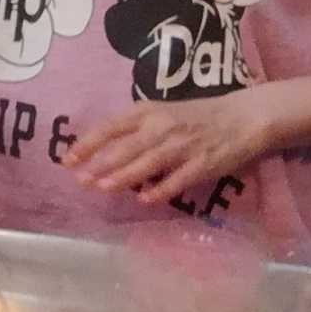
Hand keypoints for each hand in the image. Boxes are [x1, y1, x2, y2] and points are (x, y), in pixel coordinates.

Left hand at [67, 91, 275, 203]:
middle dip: (100, 163)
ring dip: (124, 175)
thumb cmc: (196, 116)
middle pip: (126, 146)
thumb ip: (135, 130)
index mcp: (148, 112)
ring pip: (148, 162)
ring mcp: (183, 145)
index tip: (68, 159)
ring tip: (103, 188)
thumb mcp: (161, 113)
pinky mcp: (203, 163)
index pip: (110, 127)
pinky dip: (162, 189)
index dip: (88, 143)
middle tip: (80, 179)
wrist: (242, 117)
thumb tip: (103, 152)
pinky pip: (178, 178)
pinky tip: (146, 200)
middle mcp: (162, 126)